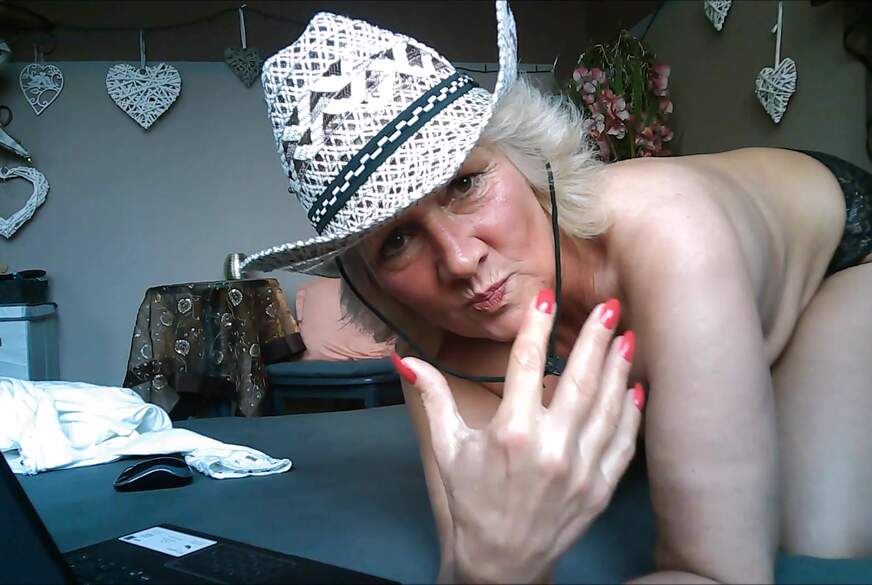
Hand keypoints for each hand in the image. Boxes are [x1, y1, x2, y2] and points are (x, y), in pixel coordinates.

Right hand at [394, 290, 644, 583]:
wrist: (500, 563)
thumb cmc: (471, 502)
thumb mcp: (448, 449)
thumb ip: (433, 399)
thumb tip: (406, 360)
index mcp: (512, 432)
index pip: (528, 364)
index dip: (538, 326)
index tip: (548, 297)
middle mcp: (550, 448)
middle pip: (580, 380)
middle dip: (596, 339)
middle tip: (610, 306)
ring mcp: (580, 470)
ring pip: (607, 407)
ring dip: (618, 369)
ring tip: (626, 336)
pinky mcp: (600, 490)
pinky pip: (622, 444)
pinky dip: (631, 415)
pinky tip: (635, 389)